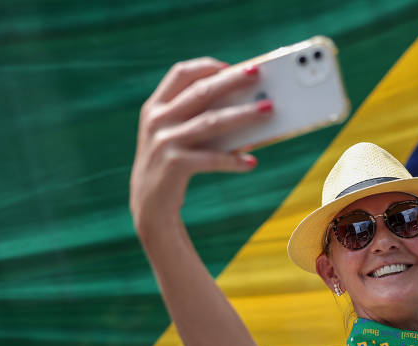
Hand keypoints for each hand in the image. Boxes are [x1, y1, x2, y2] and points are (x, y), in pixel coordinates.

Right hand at [130, 57, 271, 229]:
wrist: (149, 206)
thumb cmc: (173, 165)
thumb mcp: (176, 137)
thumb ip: (199, 119)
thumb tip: (246, 107)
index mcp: (155, 107)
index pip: (180, 74)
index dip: (206, 66)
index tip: (231, 66)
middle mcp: (157, 120)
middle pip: (201, 92)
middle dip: (232, 80)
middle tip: (259, 74)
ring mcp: (164, 142)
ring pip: (212, 122)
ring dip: (244, 114)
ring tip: (268, 109)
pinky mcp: (175, 165)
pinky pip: (213, 159)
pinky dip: (234, 161)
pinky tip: (252, 163)